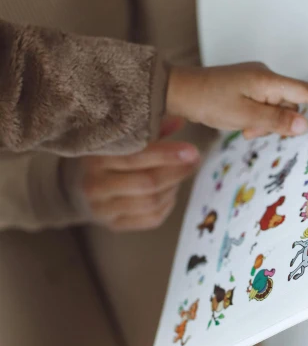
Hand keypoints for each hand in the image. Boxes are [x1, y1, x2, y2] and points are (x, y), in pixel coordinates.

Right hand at [76, 133, 199, 231]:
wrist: (73, 186)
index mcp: (94, 158)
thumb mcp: (117, 138)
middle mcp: (95, 186)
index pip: (135, 158)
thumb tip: (180, 120)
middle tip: (195, 160)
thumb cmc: (102, 155)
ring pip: (152, 202)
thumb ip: (148, 130)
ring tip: (182, 172)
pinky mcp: (115, 225)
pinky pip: (152, 218)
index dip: (167, 155)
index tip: (191, 150)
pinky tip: (172, 190)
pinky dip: (169, 204)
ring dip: (174, 187)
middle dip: (177, 171)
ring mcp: (103, 209)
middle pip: (147, 183)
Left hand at [167, 62, 307, 138]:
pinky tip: (240, 124)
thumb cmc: (209, 102)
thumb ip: (276, 122)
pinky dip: (256, 117)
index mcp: (267, 81)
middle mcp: (265, 76)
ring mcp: (255, 79)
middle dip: (279, 121)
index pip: (305, 92)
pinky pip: (262, 103)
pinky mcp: (246, 85)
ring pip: (275, 106)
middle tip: (253, 130)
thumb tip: (305, 124)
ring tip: (243, 128)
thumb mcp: (244, 117)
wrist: (179, 90)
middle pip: (289, 103)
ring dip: (264, 121)